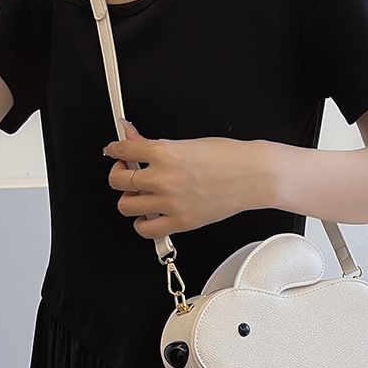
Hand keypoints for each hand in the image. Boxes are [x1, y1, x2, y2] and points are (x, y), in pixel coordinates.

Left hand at [103, 119, 272, 240]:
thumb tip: (134, 137)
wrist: (253, 175)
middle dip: (119, 174)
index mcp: (164, 153)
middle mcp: (163, 178)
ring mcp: (169, 203)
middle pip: (118, 180)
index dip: (114, 151)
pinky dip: (142, 224)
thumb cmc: (229, 157)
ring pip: (125, 206)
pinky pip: (146, 230)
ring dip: (128, 198)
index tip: (114, 152)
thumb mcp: (187, 143)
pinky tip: (148, 215)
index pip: (122, 150)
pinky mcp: (180, 222)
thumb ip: (155, 144)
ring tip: (139, 194)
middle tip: (127, 171)